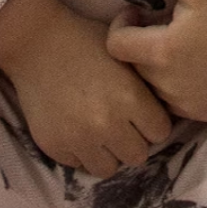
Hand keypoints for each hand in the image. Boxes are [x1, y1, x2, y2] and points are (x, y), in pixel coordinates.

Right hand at [0, 0, 172, 175]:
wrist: (35, 41)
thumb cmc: (84, 39)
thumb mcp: (123, 52)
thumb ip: (146, 79)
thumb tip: (171, 85)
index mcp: (130, 98)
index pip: (161, 132)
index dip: (153, 123)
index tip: (143, 115)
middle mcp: (108, 123)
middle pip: (138, 155)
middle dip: (132, 141)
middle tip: (121, 126)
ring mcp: (80, 138)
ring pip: (109, 169)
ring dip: (107, 153)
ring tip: (100, 135)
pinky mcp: (55, 147)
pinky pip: (79, 165)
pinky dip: (81, 153)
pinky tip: (77, 132)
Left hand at [107, 0, 206, 123]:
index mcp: (162, 51)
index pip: (115, 45)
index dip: (122, 25)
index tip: (141, 12)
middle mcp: (167, 84)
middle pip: (130, 65)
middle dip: (138, 43)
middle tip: (161, 25)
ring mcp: (183, 103)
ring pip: (149, 85)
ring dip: (153, 66)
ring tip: (176, 45)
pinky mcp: (198, 113)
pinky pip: (170, 101)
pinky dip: (171, 85)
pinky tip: (190, 66)